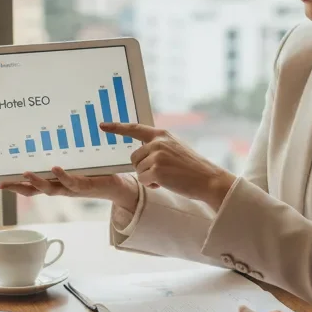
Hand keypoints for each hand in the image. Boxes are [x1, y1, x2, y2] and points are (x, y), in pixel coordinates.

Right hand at [0, 169, 138, 216]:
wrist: (118, 186)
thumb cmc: (97, 174)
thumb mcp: (78, 165)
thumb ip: (67, 157)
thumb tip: (53, 139)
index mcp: (57, 183)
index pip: (33, 187)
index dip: (17, 186)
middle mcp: (62, 188)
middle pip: (35, 190)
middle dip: (18, 187)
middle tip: (2, 184)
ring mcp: (72, 188)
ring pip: (51, 189)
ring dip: (37, 182)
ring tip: (25, 174)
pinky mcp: (85, 185)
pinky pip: (72, 182)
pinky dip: (63, 176)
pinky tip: (55, 168)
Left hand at [100, 122, 234, 208]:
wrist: (208, 179)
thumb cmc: (192, 168)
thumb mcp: (176, 148)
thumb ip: (158, 146)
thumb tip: (138, 154)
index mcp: (162, 134)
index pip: (135, 128)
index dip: (117, 127)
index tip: (102, 126)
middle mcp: (158, 142)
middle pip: (134, 157)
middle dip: (143, 167)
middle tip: (162, 172)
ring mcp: (157, 156)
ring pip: (137, 170)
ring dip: (148, 177)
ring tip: (167, 177)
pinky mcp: (156, 170)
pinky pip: (143, 180)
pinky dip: (151, 185)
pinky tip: (165, 184)